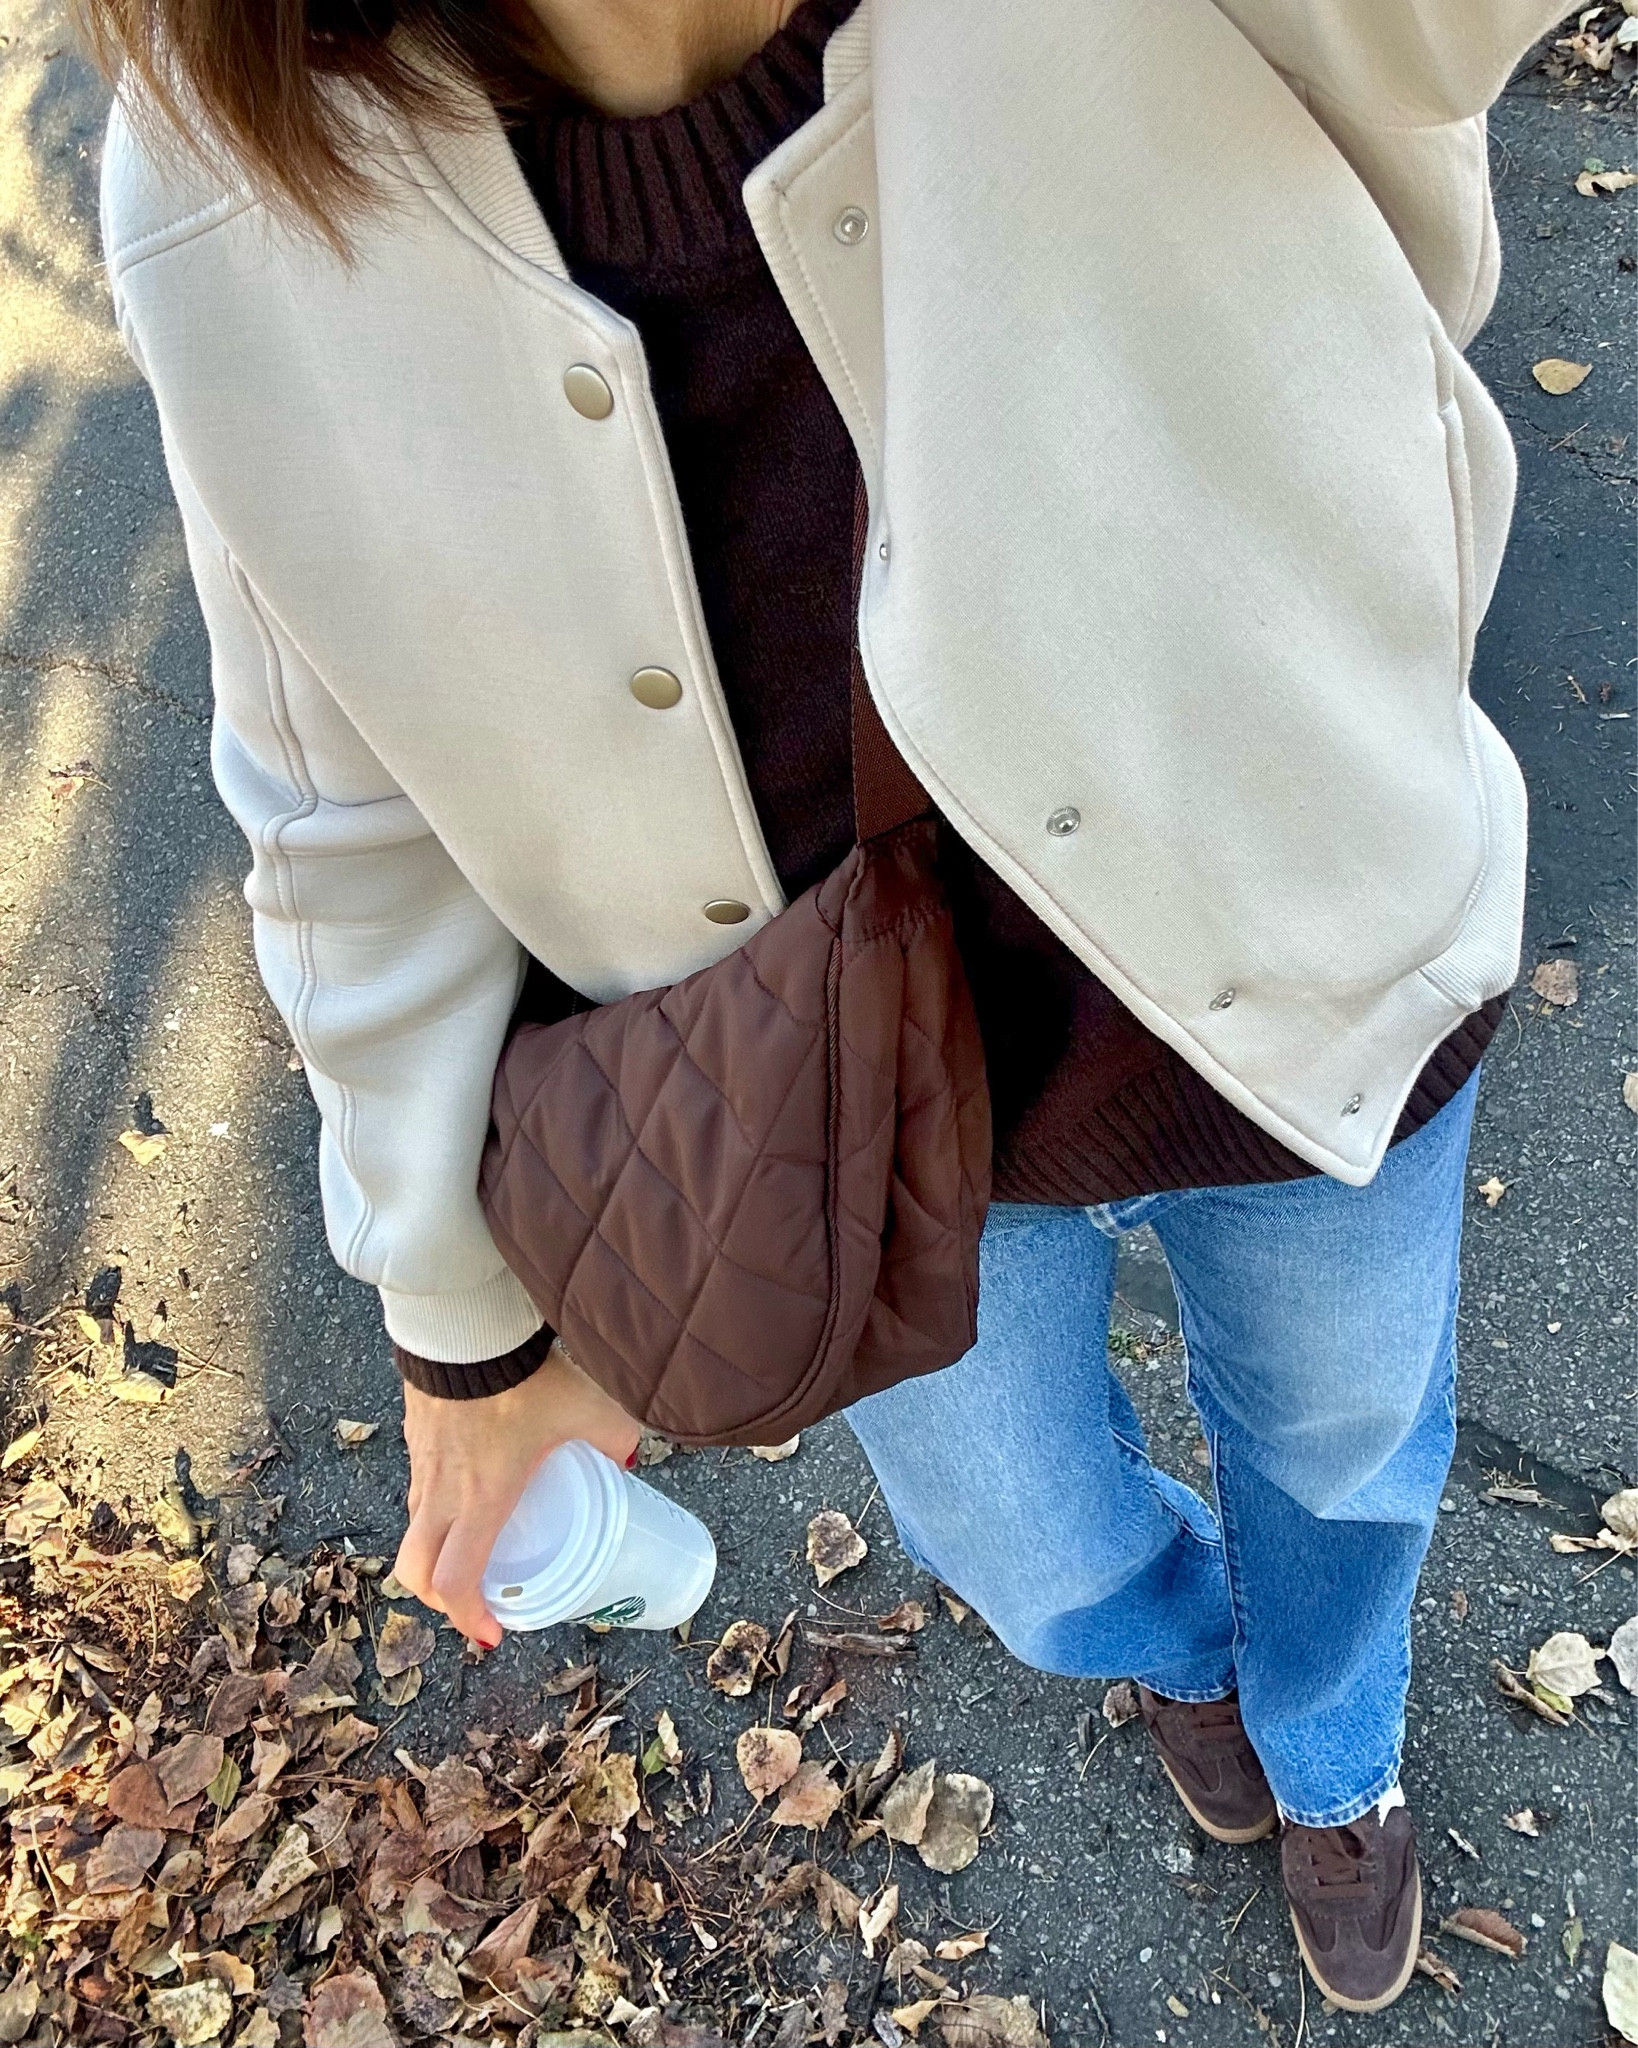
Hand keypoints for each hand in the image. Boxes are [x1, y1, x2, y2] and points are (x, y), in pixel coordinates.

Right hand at [393, 1342, 639, 1647]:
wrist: (464, 1322)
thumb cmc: (522, 1373)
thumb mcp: (587, 1408)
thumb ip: (616, 1436)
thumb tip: (631, 1457)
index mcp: (480, 1499)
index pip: (455, 1581)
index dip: (469, 1617)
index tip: (494, 1631)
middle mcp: (442, 1491)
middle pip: (416, 1570)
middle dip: (442, 1598)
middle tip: (476, 1600)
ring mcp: (422, 1463)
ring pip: (416, 1528)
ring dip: (437, 1550)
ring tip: (476, 1546)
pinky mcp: (414, 1435)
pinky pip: (418, 1487)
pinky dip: (434, 1507)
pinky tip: (468, 1487)